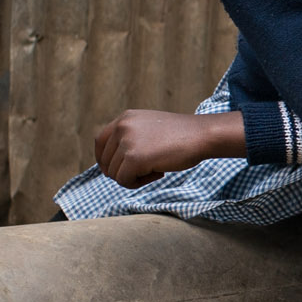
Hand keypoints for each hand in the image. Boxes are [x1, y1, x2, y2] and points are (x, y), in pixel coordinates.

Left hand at [94, 110, 237, 188]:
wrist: (201, 135)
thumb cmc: (181, 136)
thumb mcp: (149, 128)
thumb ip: (131, 137)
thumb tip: (112, 163)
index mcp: (125, 118)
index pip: (100, 142)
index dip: (105, 159)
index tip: (115, 170)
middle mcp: (122, 127)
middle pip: (106, 161)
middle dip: (123, 171)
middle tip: (148, 169)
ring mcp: (127, 142)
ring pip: (115, 173)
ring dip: (133, 177)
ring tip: (156, 169)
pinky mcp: (133, 158)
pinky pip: (124, 181)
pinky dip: (138, 183)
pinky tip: (158, 173)